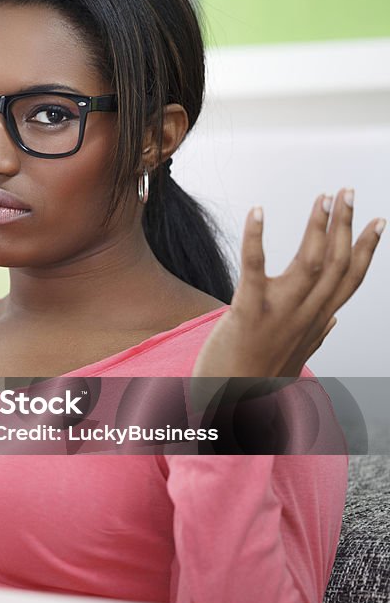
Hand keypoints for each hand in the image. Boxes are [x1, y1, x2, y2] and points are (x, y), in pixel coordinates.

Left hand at [193, 188, 384, 377]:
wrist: (227, 410)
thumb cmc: (251, 381)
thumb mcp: (293, 360)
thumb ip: (314, 336)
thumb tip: (333, 319)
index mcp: (315, 323)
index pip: (350, 281)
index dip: (367, 249)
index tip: (377, 222)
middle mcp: (304, 317)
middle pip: (337, 265)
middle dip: (345, 225)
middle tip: (347, 192)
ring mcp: (279, 315)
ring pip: (311, 262)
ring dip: (319, 226)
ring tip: (322, 198)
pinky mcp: (247, 312)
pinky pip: (254, 267)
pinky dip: (256, 236)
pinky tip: (257, 211)